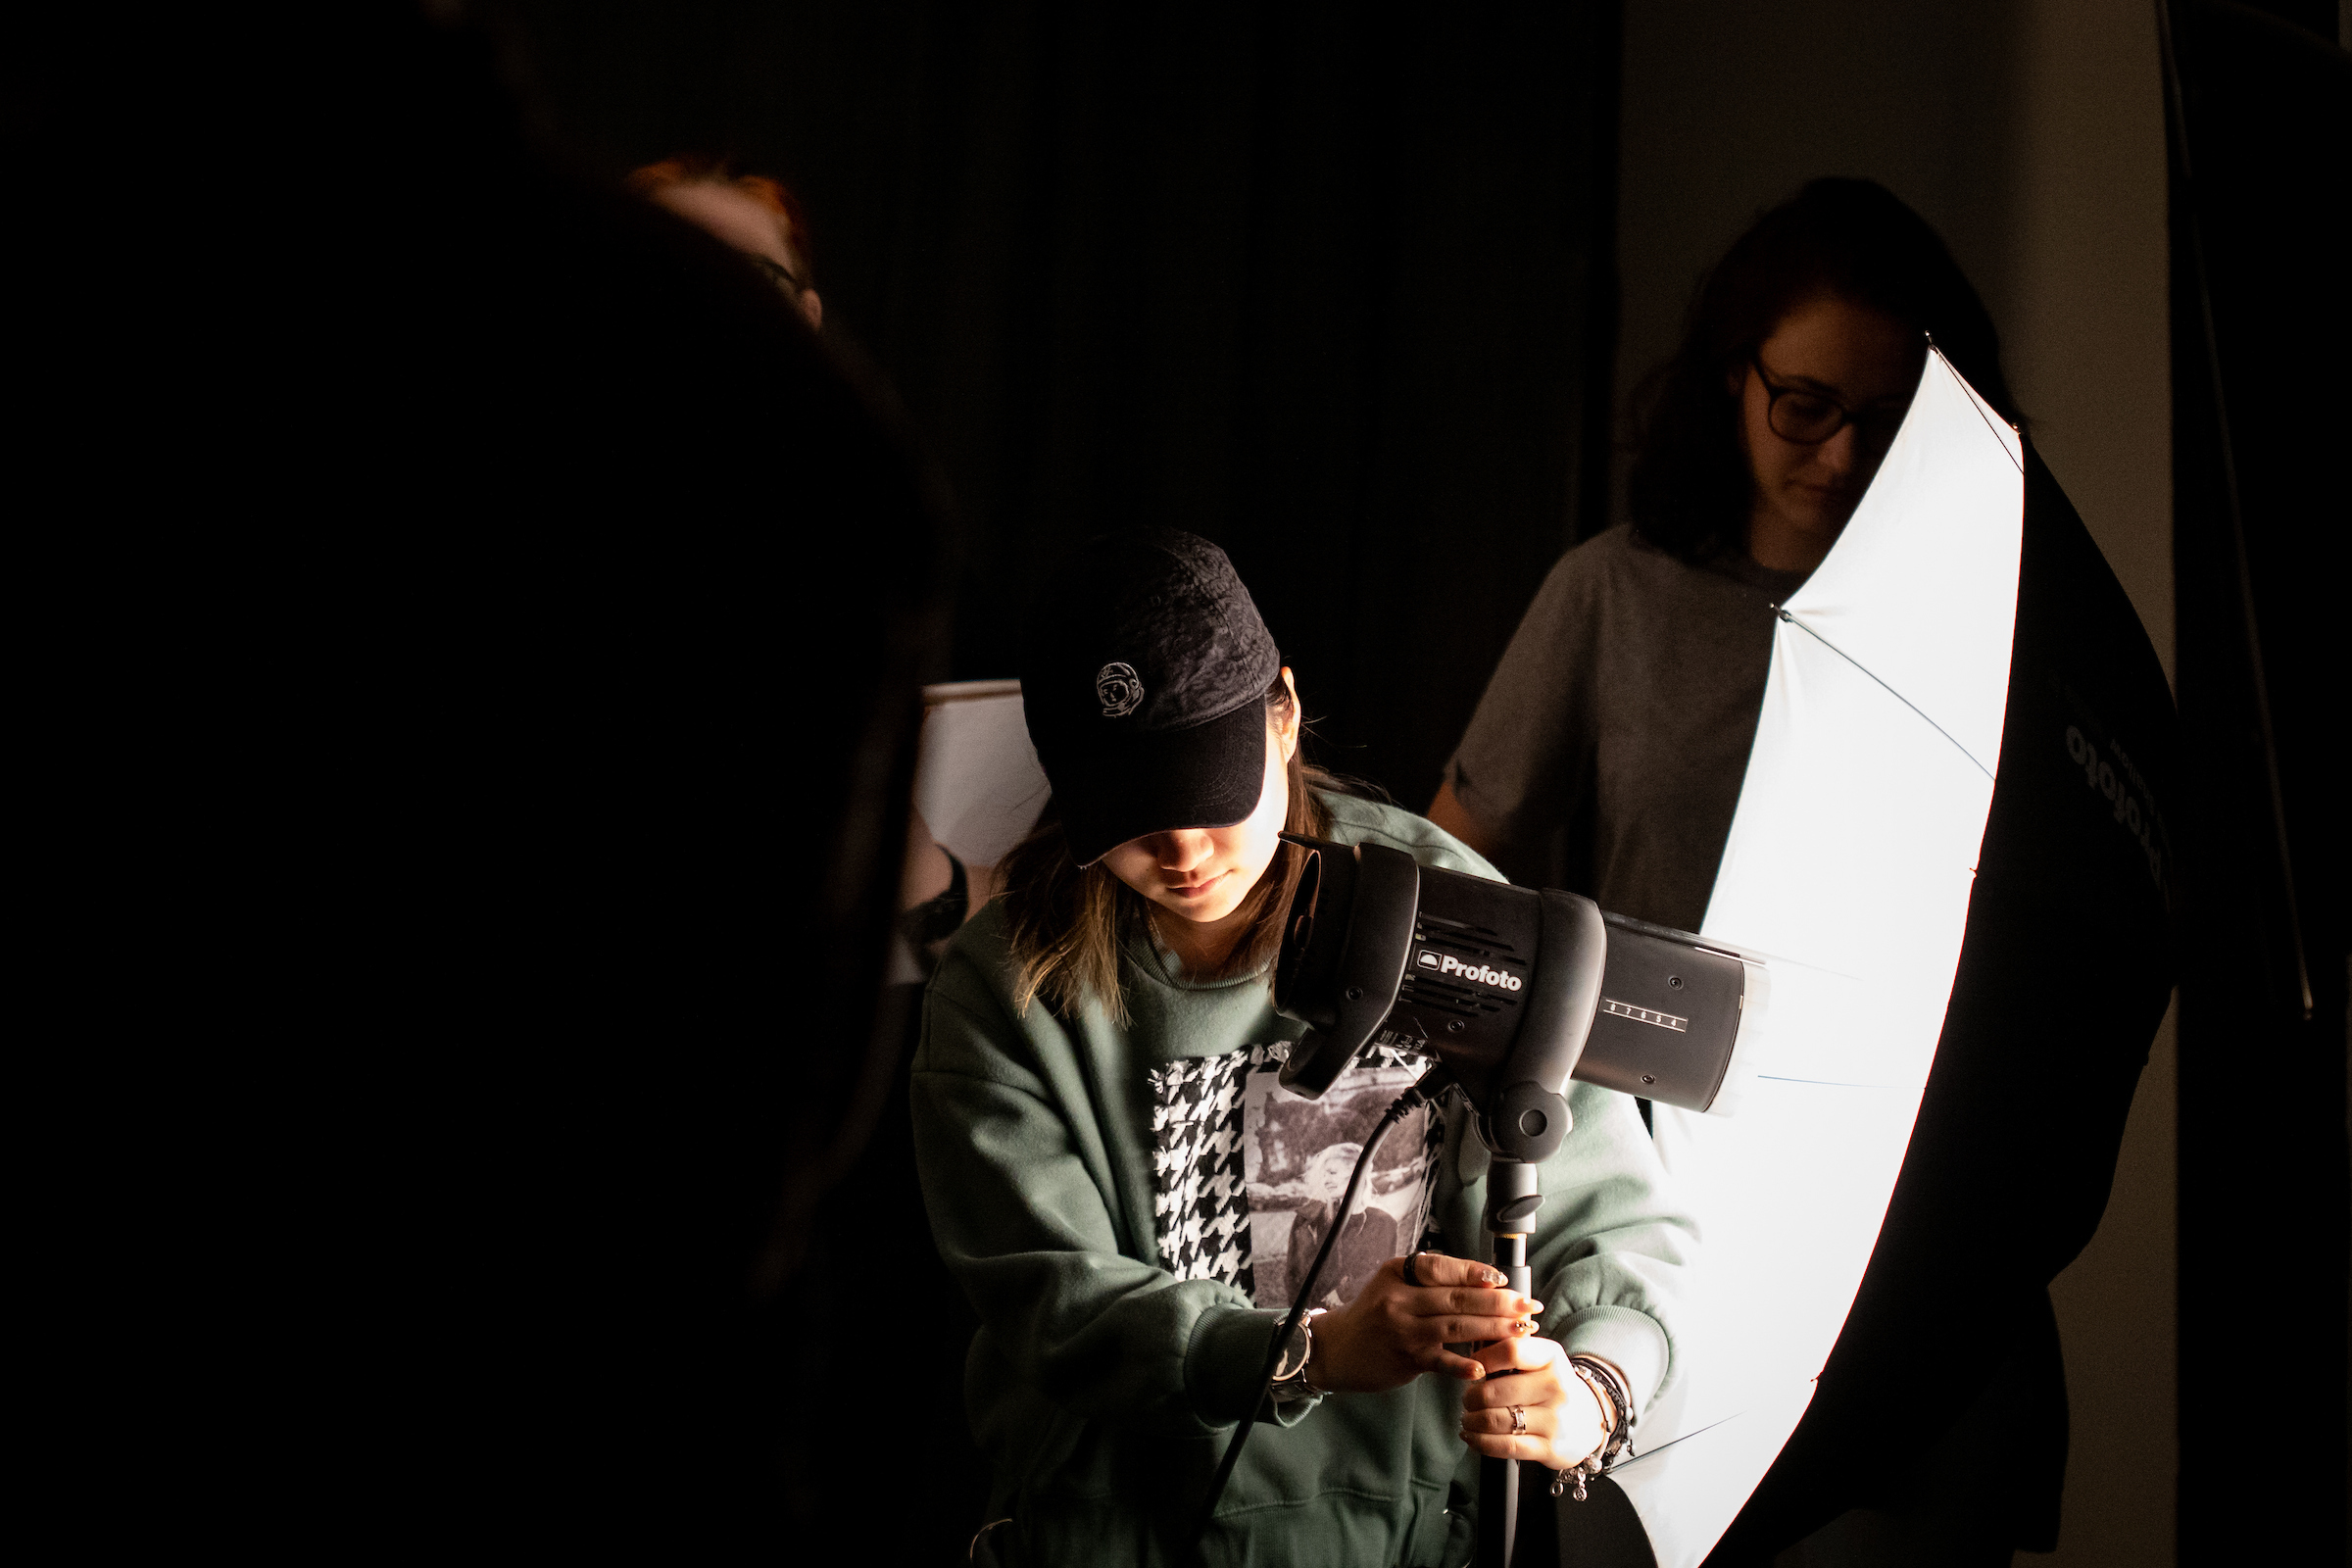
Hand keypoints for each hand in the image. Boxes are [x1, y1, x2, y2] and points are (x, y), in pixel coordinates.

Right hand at [1305, 1252, 1543, 1394]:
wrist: (1337, 1348)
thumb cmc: (1374, 1313)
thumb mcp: (1393, 1284)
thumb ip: (1430, 1281)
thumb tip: (1483, 1280)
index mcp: (1398, 1273)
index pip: (1443, 1269)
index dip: (1476, 1273)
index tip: (1504, 1279)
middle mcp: (1399, 1299)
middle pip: (1457, 1298)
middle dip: (1499, 1302)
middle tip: (1528, 1305)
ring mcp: (1403, 1330)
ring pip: (1456, 1327)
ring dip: (1493, 1329)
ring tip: (1521, 1330)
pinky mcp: (1406, 1359)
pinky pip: (1440, 1362)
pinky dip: (1462, 1365)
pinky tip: (1483, 1367)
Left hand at [1457, 1337, 1610, 1469]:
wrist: (1588, 1422)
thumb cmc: (1551, 1388)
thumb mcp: (1540, 1362)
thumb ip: (1510, 1354)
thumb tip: (1470, 1357)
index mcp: (1552, 1357)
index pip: (1511, 1351)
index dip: (1482, 1360)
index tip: (1472, 1369)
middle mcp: (1557, 1387)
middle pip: (1495, 1390)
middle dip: (1471, 1397)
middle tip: (1468, 1400)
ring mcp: (1555, 1420)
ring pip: (1495, 1420)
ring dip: (1472, 1421)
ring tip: (1468, 1419)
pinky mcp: (1550, 1448)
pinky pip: (1505, 1446)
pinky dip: (1480, 1442)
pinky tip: (1473, 1437)